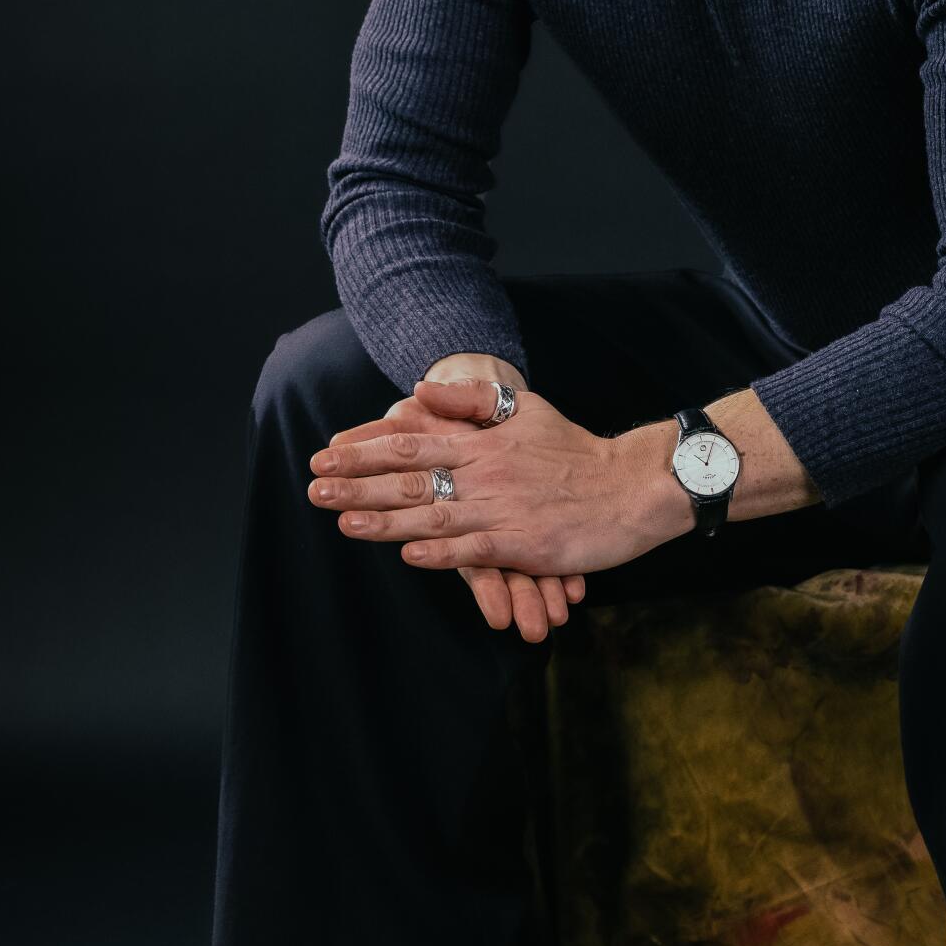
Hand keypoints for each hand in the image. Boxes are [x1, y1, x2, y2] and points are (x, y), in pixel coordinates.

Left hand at [306, 369, 683, 639]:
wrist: (632, 487)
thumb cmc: (576, 451)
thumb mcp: (525, 410)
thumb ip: (471, 400)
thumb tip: (418, 390)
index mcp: (482, 442)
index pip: (411, 443)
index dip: (363, 449)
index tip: (325, 453)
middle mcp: (487, 473)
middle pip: (411, 479)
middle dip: (357, 484)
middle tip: (314, 488)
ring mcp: (505, 510)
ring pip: (435, 515)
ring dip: (385, 520)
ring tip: (343, 521)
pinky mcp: (527, 543)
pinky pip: (477, 550)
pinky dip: (442, 553)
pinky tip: (409, 555)